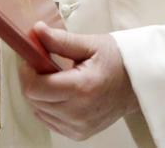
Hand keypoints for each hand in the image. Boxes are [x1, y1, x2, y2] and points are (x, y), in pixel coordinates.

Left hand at [19, 22, 139, 140]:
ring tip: (55, 78)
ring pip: (38, 111)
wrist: (137, 85)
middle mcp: (79, 113)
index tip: (32, 58)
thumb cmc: (116, 61)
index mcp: (82, 88)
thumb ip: (60, 40)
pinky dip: (47, 106)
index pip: (35, 88)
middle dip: (32, 79)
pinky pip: (49, 120)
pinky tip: (59, 92)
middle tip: (44, 64)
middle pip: (34, 100)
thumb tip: (36, 31)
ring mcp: (79, 127)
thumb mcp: (90, 44)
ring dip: (39, 93)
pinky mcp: (79, 133)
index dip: (27, 71)